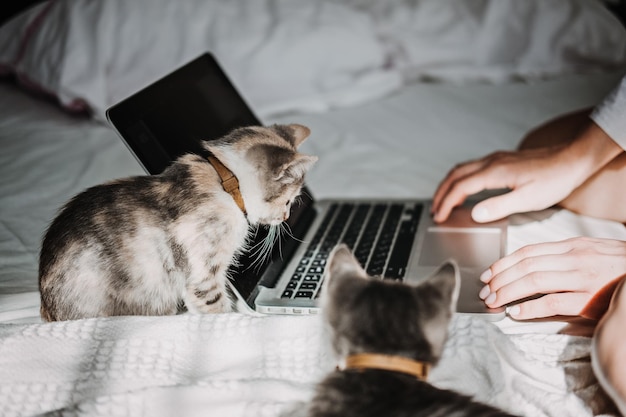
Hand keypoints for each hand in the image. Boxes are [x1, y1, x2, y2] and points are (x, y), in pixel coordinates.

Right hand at [432, 121, 622, 222]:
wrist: (573, 159)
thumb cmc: (555, 179)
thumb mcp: (528, 199)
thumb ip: (498, 207)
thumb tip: (474, 214)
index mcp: (494, 172)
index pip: (460, 188)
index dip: (446, 203)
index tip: (439, 216)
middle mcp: (491, 163)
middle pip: (455, 176)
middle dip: (441, 193)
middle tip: (434, 210)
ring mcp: (495, 159)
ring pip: (461, 170)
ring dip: (448, 185)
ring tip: (443, 201)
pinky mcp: (502, 160)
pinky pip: (471, 168)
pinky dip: (460, 180)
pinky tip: (464, 189)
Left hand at [478, 237, 625, 319]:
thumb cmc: (618, 267)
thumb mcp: (591, 251)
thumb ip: (564, 256)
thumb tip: (531, 265)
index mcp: (572, 246)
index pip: (528, 251)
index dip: (503, 263)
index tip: (487, 274)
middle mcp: (574, 258)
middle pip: (526, 265)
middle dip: (500, 279)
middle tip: (485, 292)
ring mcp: (583, 278)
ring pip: (534, 281)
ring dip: (508, 292)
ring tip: (494, 302)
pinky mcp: (590, 299)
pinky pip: (553, 302)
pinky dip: (531, 308)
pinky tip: (516, 313)